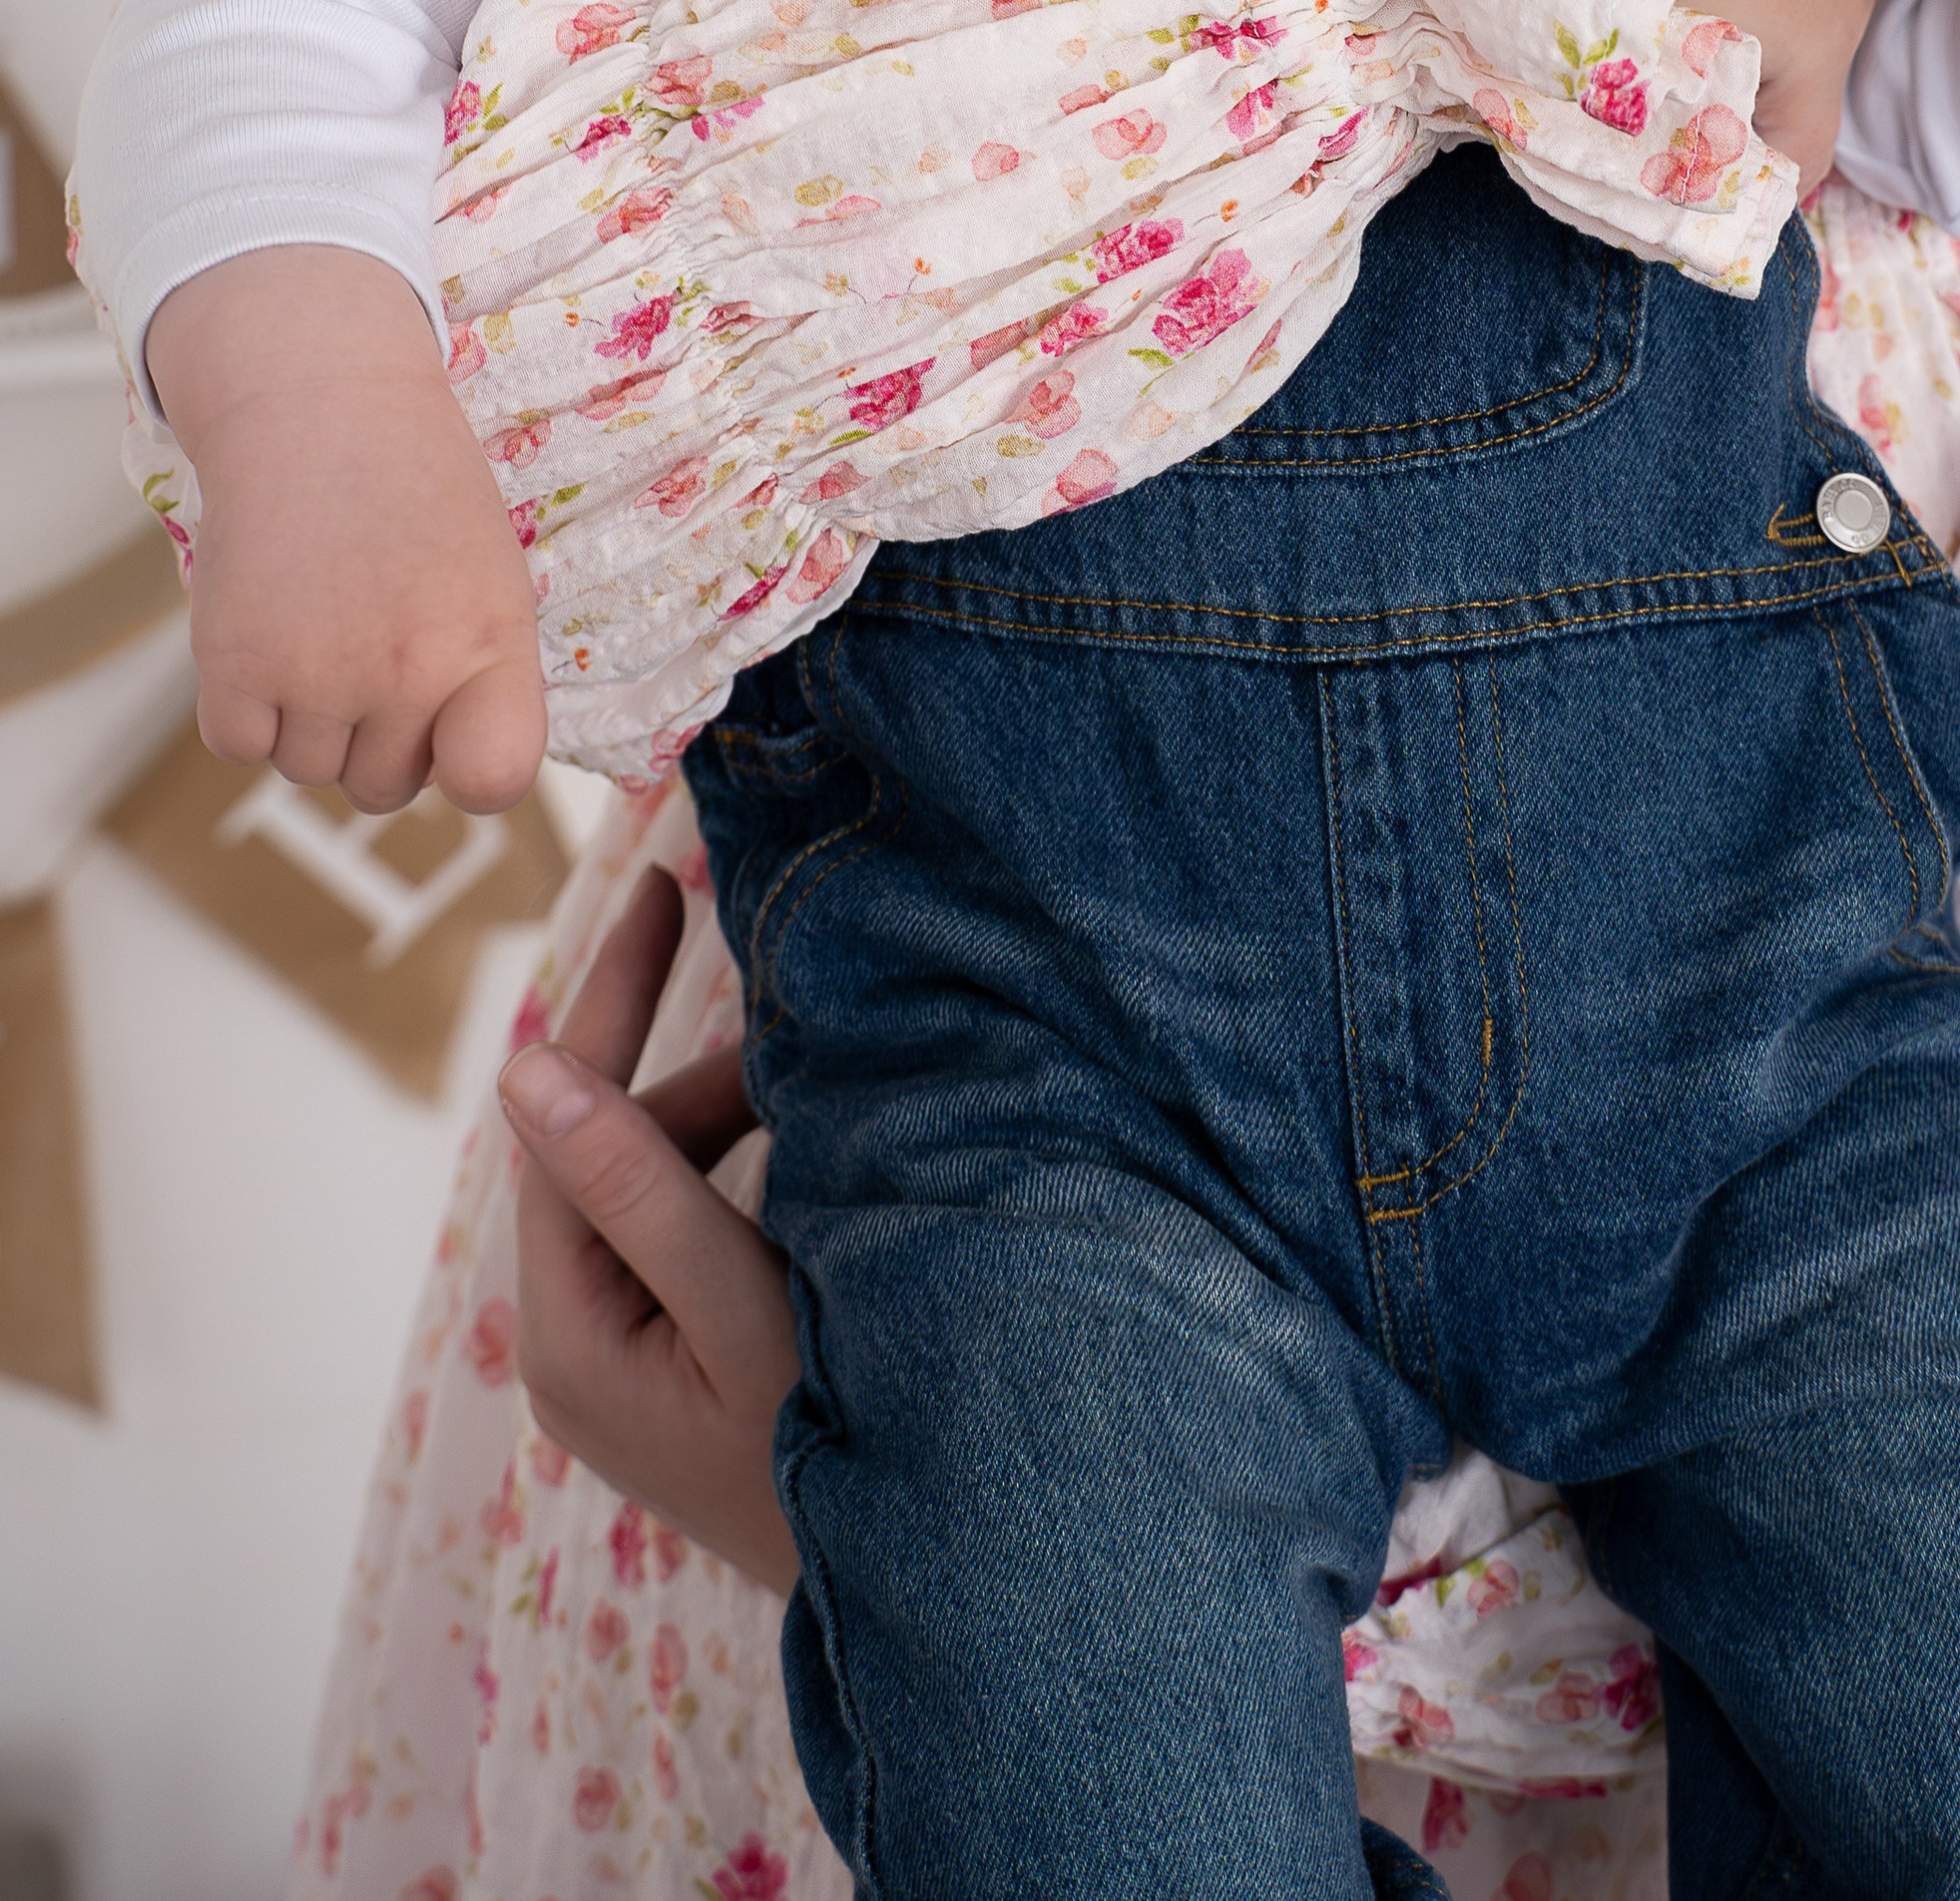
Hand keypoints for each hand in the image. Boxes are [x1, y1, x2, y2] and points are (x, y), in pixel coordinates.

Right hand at [146, 244, 546, 814]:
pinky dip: (246, 707)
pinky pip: (240, 745)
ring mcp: (319, 674)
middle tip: (369, 643)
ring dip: (306, 719)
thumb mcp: (493, 578)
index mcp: (493, 646)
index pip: (495, 779)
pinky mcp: (234, 666)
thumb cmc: (415, 488)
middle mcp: (410, 672)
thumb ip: (486, 681)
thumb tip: (460, 771)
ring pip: (307, 770)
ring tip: (321, 624)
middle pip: (383, 787)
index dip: (468, 770)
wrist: (320, 403)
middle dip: (374, 736)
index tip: (453, 739)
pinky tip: (270, 633)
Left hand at [503, 866, 801, 1595]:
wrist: (915, 1595)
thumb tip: (526, 1064)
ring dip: (724, 1107)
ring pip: (657, 1181)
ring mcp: (629, 1356)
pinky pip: (690, 1223)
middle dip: (690, 1057)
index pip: (566, 1124)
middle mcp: (578, 1344)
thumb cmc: (825, 1456)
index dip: (612, 998)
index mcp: (568, 1337)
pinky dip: (741, 1162)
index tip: (656, 881)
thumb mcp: (739, 1314)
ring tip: (810, 1056)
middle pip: (611, 1148)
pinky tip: (806, 1126)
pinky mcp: (680, 1359)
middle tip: (781, 975)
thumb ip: (640, 1189)